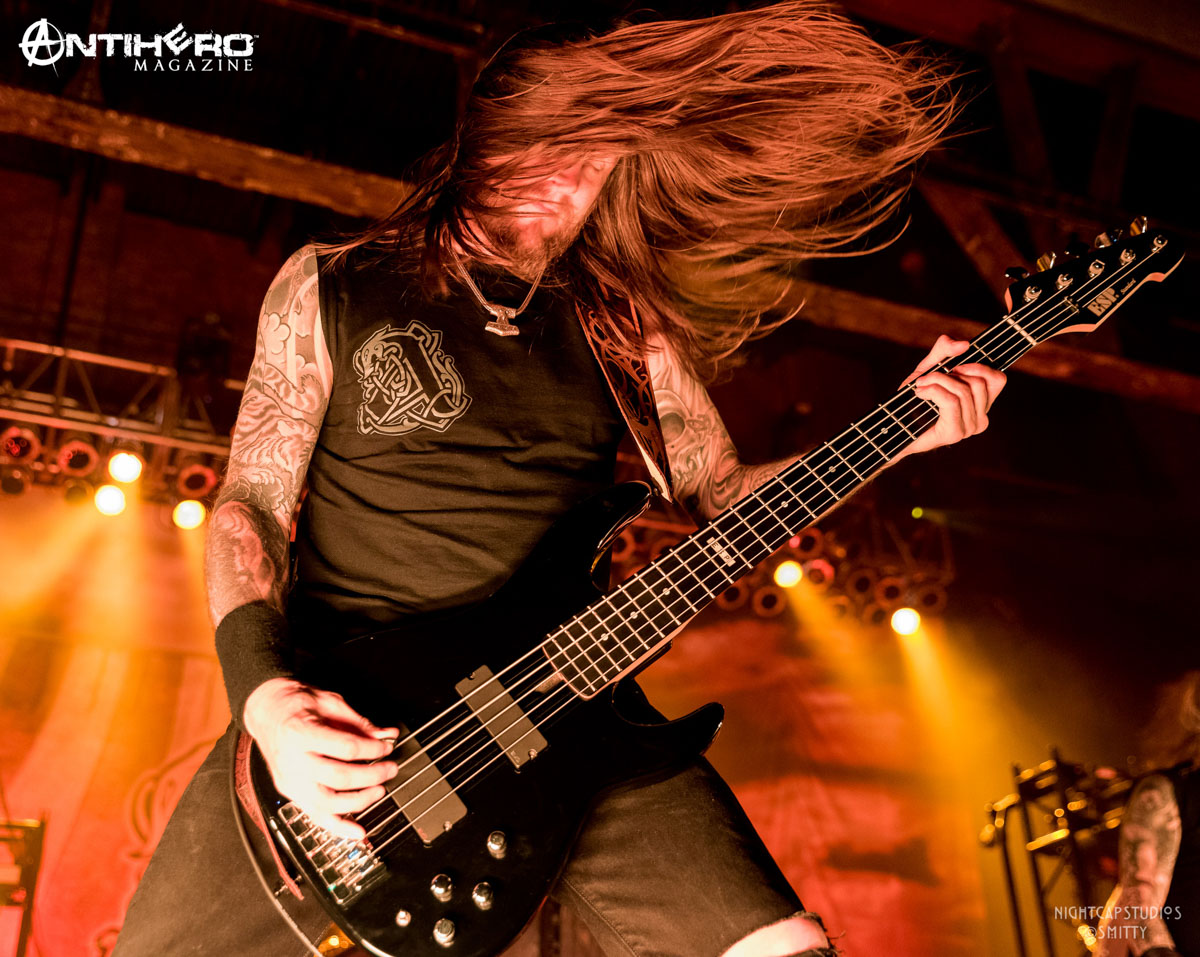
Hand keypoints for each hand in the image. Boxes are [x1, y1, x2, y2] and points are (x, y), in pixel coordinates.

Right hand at [244, 677, 399, 839]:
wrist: (265, 710)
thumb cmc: (294, 704)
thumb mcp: (328, 702)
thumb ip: (358, 722)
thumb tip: (386, 735)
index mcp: (300, 733)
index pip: (345, 748)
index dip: (372, 748)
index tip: (386, 747)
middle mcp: (292, 761)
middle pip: (339, 777)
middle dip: (371, 776)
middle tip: (390, 769)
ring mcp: (289, 780)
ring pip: (327, 802)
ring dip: (359, 801)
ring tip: (379, 791)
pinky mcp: (290, 792)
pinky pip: (315, 815)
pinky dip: (338, 827)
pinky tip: (357, 832)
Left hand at [895, 334, 1006, 460]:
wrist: (896, 427)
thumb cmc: (914, 399)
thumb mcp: (929, 367)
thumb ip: (945, 350)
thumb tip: (965, 344)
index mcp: (981, 403)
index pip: (998, 380)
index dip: (979, 367)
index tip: (955, 367)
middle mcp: (980, 417)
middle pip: (978, 383)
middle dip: (948, 373)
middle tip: (927, 378)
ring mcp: (969, 428)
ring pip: (963, 391)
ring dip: (936, 381)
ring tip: (920, 385)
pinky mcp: (955, 433)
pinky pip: (951, 402)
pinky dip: (933, 391)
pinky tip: (919, 393)